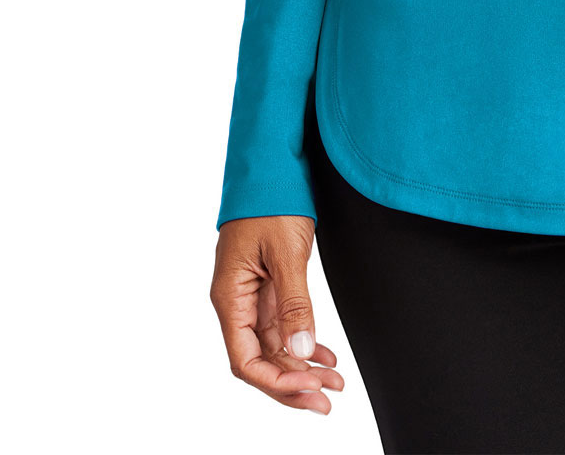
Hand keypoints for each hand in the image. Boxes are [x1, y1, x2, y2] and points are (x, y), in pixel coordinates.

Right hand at [210, 215, 343, 413]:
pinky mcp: (269, 286)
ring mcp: (252, 296)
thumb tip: (300, 353)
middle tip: (328, 399)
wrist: (272, 165)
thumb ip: (294, 304)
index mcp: (230, 297)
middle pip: (260, 361)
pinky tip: (326, 357)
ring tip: (335, 382)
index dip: (276, 381)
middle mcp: (237, 302)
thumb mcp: (286, 252)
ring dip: (302, 367)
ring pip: (274, 347)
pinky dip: (304, 343)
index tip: (310, 388)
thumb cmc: (271, 200)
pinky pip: (283, 327)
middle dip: (293, 384)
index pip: (245, 360)